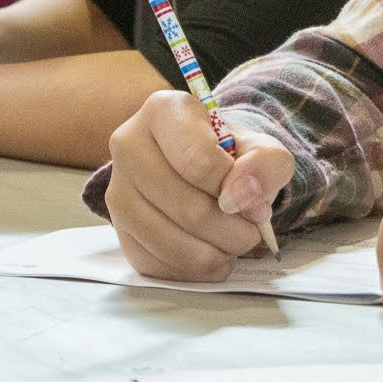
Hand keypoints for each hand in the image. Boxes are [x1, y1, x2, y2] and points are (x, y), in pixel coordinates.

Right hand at [104, 91, 293, 280]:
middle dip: (234, 231)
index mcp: (163, 111)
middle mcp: (128, 145)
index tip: (254, 199)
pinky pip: (157, 266)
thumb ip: (265, 163)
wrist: (205, 169)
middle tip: (252, 231)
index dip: (237, 190)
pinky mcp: (117, 231)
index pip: (199, 162)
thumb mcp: (262, 148)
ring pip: (170, 243)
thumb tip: (243, 197)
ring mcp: (117, 191)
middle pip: (187, 208)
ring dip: (216, 254)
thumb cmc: (230, 155)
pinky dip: (194, 270)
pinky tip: (211, 254)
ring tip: (233, 242)